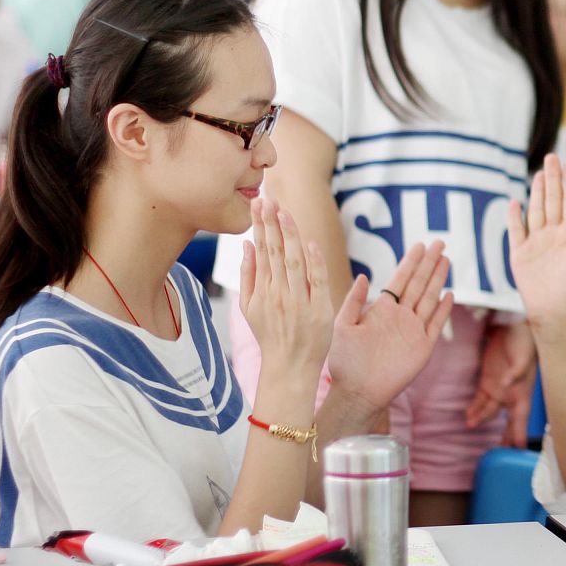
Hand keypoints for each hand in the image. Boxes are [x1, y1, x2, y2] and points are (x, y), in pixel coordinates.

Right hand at [238, 198, 334, 377]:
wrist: (288, 368)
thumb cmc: (270, 335)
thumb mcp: (250, 307)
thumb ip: (248, 275)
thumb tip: (246, 244)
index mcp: (261, 291)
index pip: (261, 251)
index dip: (260, 226)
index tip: (259, 203)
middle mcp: (278, 294)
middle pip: (275, 252)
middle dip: (271, 223)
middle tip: (268, 198)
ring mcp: (298, 302)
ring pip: (293, 262)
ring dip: (289, 236)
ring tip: (284, 212)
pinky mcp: (318, 310)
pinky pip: (316, 281)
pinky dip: (313, 262)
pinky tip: (309, 244)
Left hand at [327, 241, 453, 411]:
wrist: (357, 391)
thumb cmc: (345, 361)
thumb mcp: (343, 326)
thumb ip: (353, 301)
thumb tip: (364, 276)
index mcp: (382, 309)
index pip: (400, 279)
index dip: (411, 262)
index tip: (419, 244)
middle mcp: (400, 316)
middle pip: (419, 284)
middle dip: (429, 263)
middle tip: (439, 242)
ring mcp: (413, 331)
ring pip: (430, 299)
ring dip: (438, 279)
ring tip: (446, 260)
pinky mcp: (422, 348)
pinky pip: (436, 324)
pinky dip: (443, 310)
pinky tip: (450, 294)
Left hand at [465, 320, 536, 447]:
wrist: (514, 322)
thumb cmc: (524, 339)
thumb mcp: (523, 354)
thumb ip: (517, 370)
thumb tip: (508, 385)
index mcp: (523, 390)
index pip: (521, 417)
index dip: (519, 433)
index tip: (517, 449)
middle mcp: (512, 393)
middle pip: (508, 421)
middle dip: (503, 437)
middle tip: (498, 454)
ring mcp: (499, 387)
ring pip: (490, 411)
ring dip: (481, 419)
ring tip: (471, 426)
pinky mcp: (488, 379)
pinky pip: (481, 399)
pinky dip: (475, 408)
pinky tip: (468, 416)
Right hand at [507, 154, 565, 341]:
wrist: (554, 312)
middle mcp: (554, 235)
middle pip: (553, 201)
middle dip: (553, 179)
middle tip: (553, 157)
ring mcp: (537, 243)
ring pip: (536, 211)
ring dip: (537, 192)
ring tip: (539, 173)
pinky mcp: (520, 254)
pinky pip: (516, 231)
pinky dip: (514, 216)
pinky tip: (515, 202)